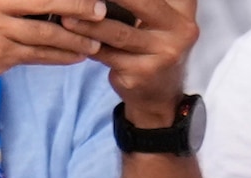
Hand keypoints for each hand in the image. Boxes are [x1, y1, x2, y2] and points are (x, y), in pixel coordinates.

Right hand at [0, 0, 106, 95]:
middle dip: (78, 6)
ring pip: (46, 32)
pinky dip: (61, 56)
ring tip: (95, 42)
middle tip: (102, 11)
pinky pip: (38, 55)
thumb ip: (10, 1)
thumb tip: (50, 3)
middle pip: (45, 1)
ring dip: (75, 38)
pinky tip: (77, 57)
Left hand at [60, 0, 197, 122]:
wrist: (160, 95)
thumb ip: (144, 3)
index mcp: (184, 12)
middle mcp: (180, 32)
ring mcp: (163, 55)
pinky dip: (88, 45)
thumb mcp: (161, 20)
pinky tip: (72, 38)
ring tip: (67, 16)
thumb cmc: (153, 46)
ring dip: (88, 24)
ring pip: (118, 33)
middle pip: (141, 3)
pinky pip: (108, 55)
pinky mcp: (142, 73)